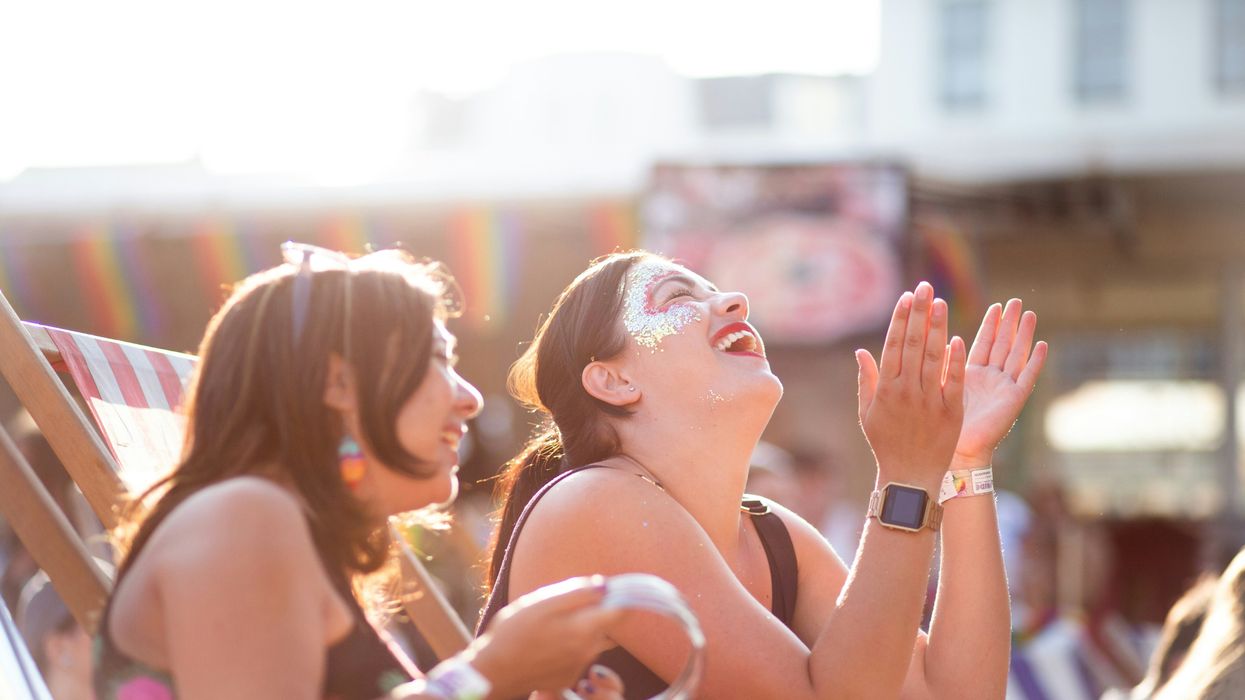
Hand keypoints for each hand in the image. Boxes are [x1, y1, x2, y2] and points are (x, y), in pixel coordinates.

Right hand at [470, 577, 624, 697]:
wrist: (493, 671)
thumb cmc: (513, 632)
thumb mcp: (542, 602)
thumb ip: (577, 592)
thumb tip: (605, 585)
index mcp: (584, 630)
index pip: (623, 611)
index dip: (622, 595)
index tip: (610, 587)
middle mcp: (588, 652)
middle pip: (608, 625)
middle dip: (596, 611)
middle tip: (565, 604)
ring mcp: (579, 668)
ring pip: (594, 639)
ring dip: (582, 627)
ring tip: (551, 624)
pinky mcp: (569, 677)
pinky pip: (580, 655)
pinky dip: (571, 645)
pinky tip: (547, 642)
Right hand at [857, 282, 966, 488]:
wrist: (909, 477)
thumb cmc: (886, 444)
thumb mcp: (867, 413)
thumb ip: (866, 379)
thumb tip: (860, 351)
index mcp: (885, 389)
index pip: (894, 345)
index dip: (901, 319)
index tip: (907, 297)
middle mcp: (905, 391)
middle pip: (914, 344)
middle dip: (920, 313)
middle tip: (926, 287)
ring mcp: (928, 401)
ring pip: (933, 357)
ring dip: (938, 328)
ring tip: (942, 303)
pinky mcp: (950, 412)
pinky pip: (952, 382)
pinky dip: (954, 361)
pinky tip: (957, 339)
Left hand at [951, 299, 1047, 467]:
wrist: (956, 452)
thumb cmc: (941, 425)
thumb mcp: (939, 387)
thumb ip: (941, 364)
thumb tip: (937, 338)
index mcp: (971, 375)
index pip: (983, 344)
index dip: (990, 325)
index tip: (995, 306)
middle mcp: (990, 380)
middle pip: (1002, 345)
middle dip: (1009, 323)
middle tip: (1016, 301)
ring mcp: (1004, 389)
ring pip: (1016, 355)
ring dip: (1023, 335)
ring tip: (1029, 313)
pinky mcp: (1014, 400)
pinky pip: (1027, 377)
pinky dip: (1035, 362)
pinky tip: (1042, 345)